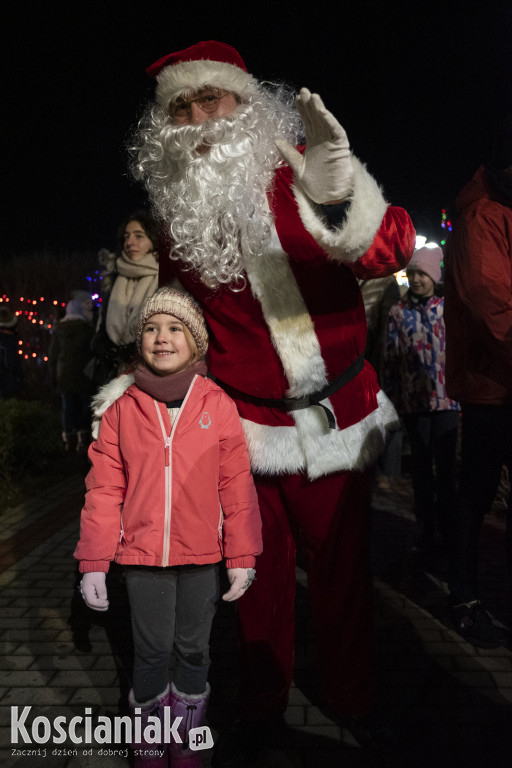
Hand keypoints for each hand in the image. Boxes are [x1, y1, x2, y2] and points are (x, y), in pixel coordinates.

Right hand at [80, 572, 108, 610]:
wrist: (92, 565)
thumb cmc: (96, 573)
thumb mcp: (100, 581)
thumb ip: (102, 591)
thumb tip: (103, 599)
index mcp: (86, 590)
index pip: (92, 602)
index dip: (100, 604)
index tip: (107, 603)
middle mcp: (84, 592)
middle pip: (90, 604)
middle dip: (98, 607)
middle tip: (106, 607)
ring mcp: (86, 591)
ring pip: (90, 602)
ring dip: (97, 605)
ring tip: (105, 606)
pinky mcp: (88, 590)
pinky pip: (91, 599)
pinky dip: (96, 602)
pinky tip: (102, 601)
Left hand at [222, 568, 255, 601]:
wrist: (243, 559)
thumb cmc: (235, 566)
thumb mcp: (231, 574)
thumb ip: (232, 582)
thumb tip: (231, 588)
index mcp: (240, 581)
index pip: (234, 591)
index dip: (229, 596)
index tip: (223, 598)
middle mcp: (245, 583)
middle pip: (239, 593)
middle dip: (232, 598)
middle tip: (226, 599)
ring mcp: (248, 582)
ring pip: (242, 591)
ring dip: (236, 595)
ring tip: (231, 597)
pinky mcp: (249, 581)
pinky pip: (244, 588)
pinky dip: (240, 591)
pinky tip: (236, 592)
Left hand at [275, 88, 353, 203]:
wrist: (329, 198)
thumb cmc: (316, 186)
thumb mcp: (298, 168)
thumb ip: (289, 154)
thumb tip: (276, 140)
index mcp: (313, 143)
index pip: (308, 123)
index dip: (303, 111)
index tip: (296, 99)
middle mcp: (323, 140)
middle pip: (316, 119)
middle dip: (310, 106)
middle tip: (303, 91)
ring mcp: (332, 143)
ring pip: (326, 122)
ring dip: (320, 109)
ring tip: (313, 97)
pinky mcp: (341, 148)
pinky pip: (336, 132)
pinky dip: (330, 121)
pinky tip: (323, 112)